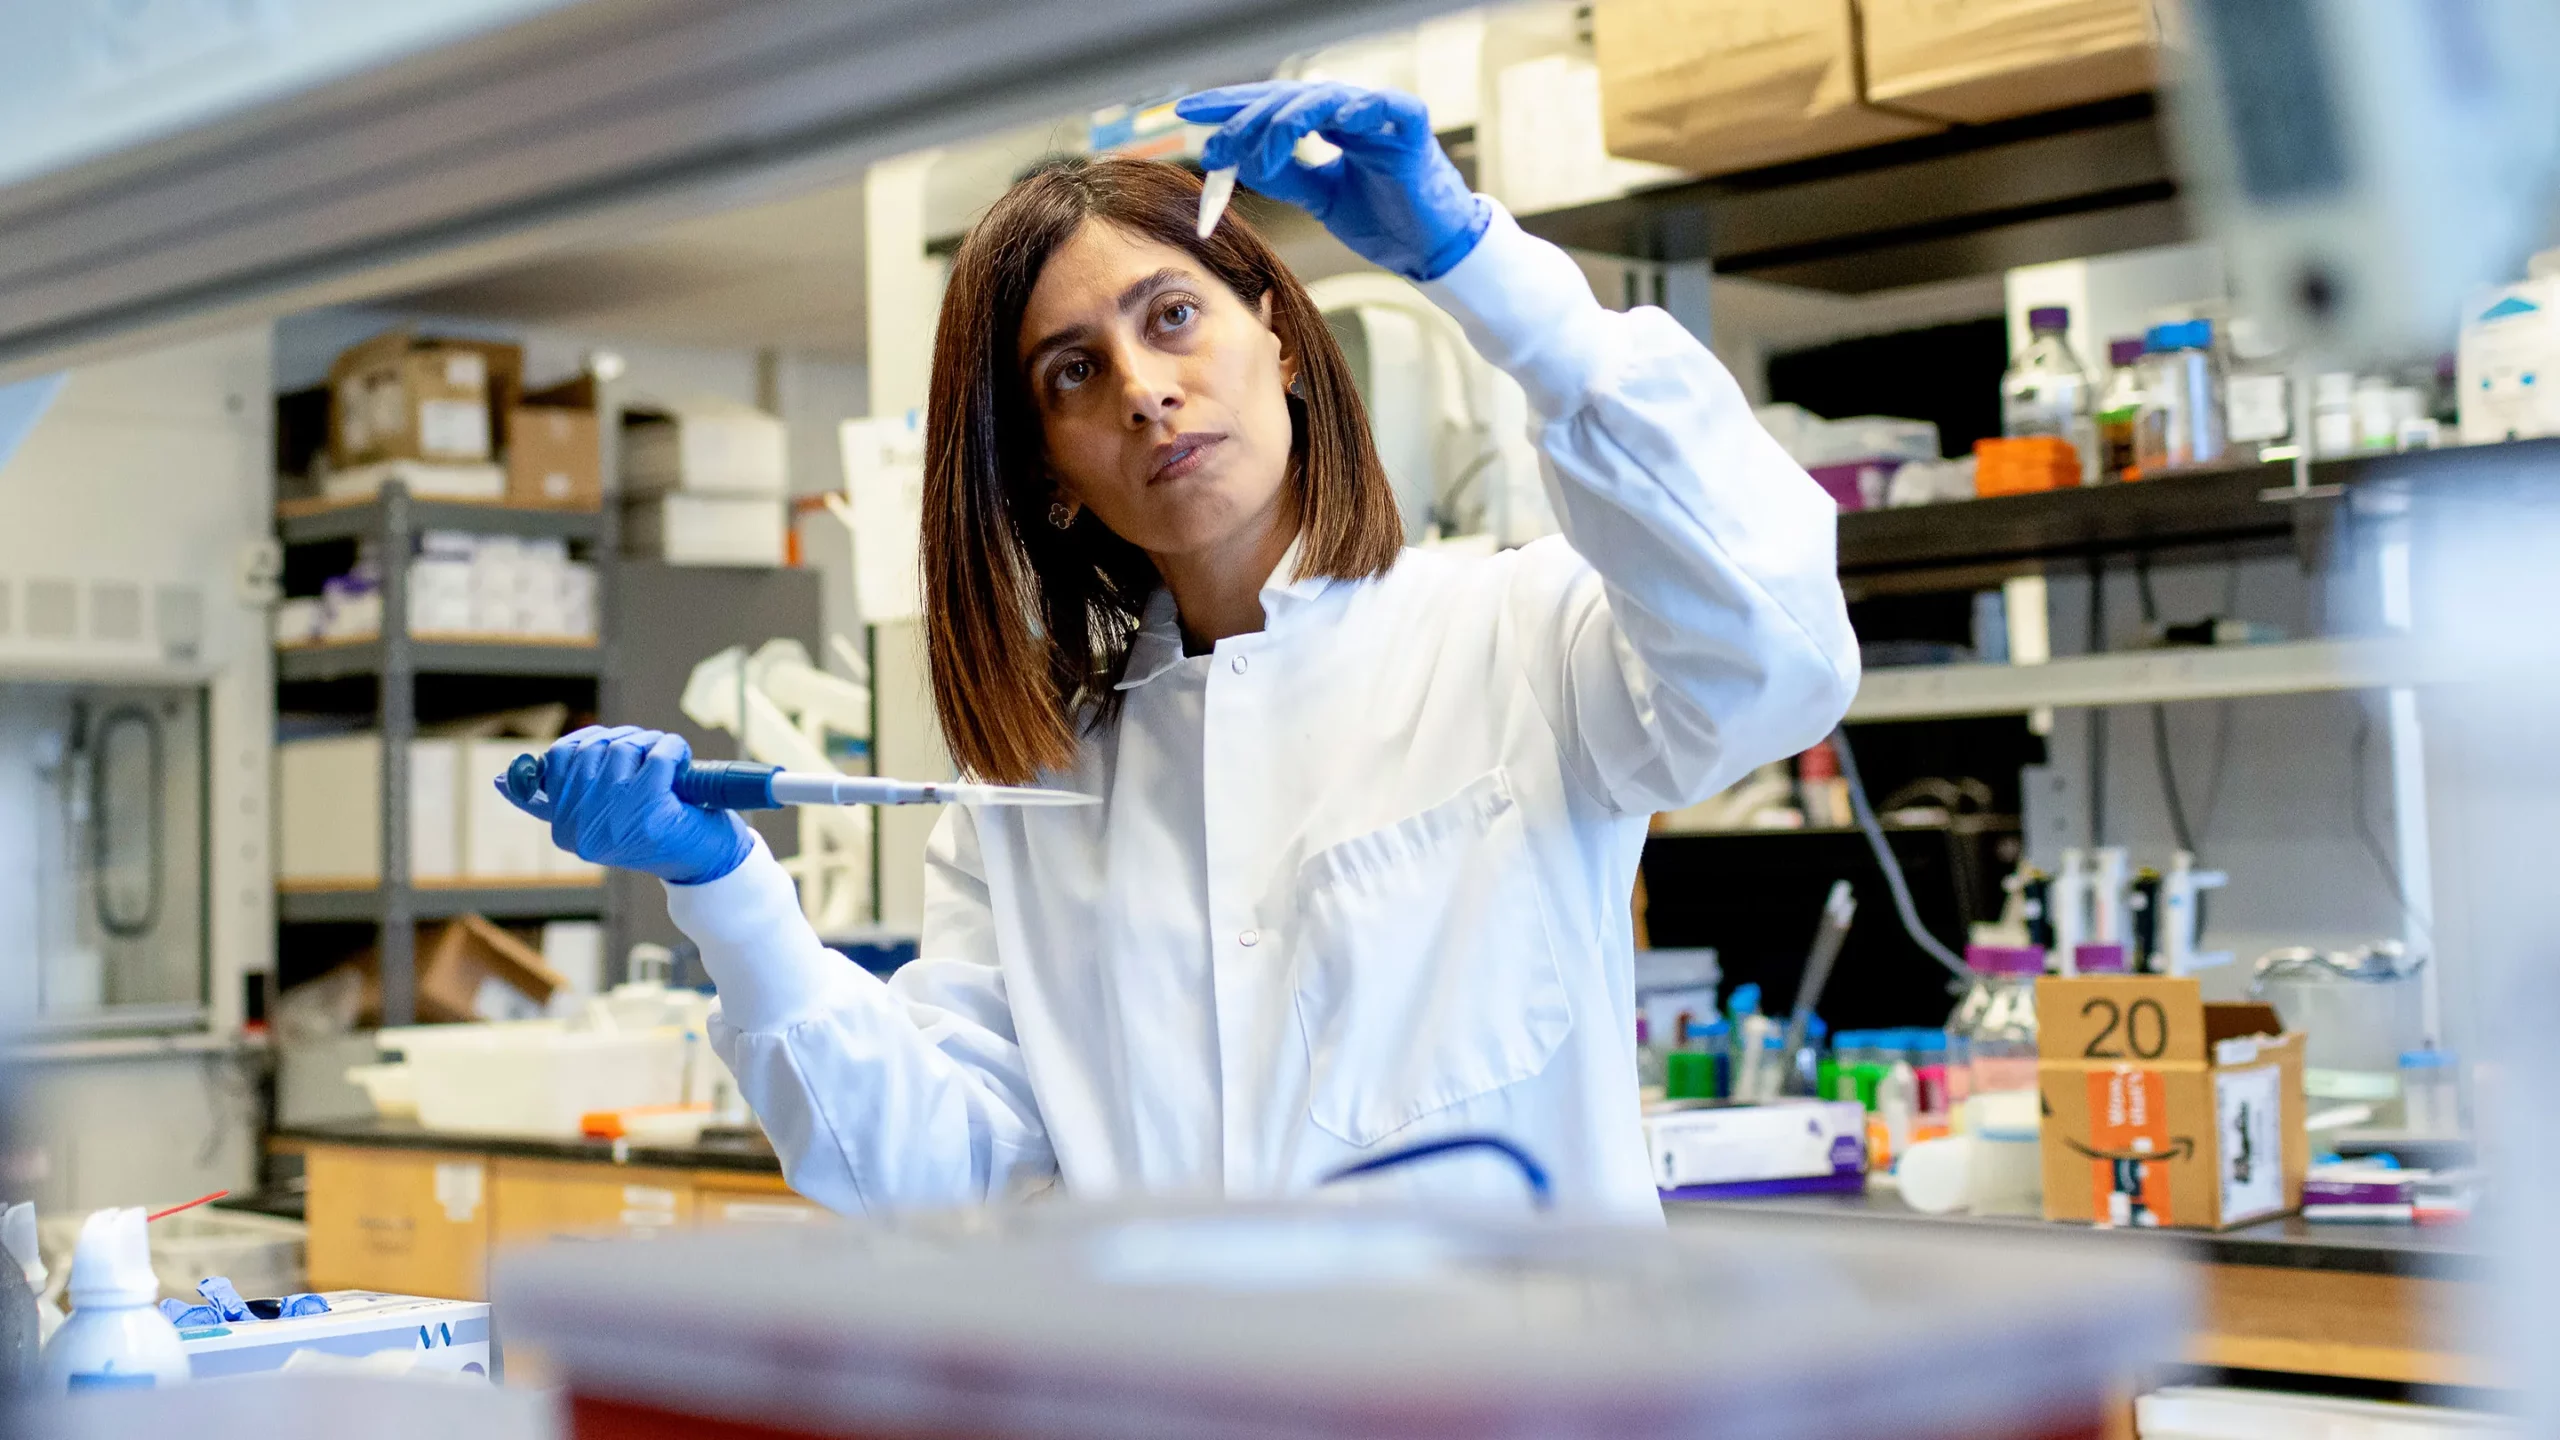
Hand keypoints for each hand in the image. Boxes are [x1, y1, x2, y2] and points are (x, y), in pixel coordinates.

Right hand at [499, 726, 753, 884]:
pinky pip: (658, 753)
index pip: (557, 760)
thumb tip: (502, 782)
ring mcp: (614, 817)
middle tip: (648, 754)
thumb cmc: (656, 830)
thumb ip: (559, 800)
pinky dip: (673, 748)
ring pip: (623, 748)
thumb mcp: (601, 816)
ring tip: (666, 766)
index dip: (589, 743)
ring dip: (650, 743)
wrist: (707, 862)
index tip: (610, 749)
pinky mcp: (649, 808)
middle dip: (624, 740)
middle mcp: (583, 827)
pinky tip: (681, 763)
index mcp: (565, 830)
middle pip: (592, 748)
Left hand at [1176, 81, 1487, 281]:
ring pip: (1326, 99)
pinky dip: (1360, 109)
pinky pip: (1386, 107)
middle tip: (1217, 145)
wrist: (1431, 250)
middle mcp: (1352, 113)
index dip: (1231, 106)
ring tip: (1263, 152)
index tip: (1188, 112)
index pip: (1272, 105)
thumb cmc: (1384, 221)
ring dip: (1287, 122)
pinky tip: (1334, 121)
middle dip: (1247, 119)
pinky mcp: (1412, 130)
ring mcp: (1381, 118)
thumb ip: (1285, 176)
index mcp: (1329, 125)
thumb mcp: (1321, 198)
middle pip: (1289, 98)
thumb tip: (1239, 161)